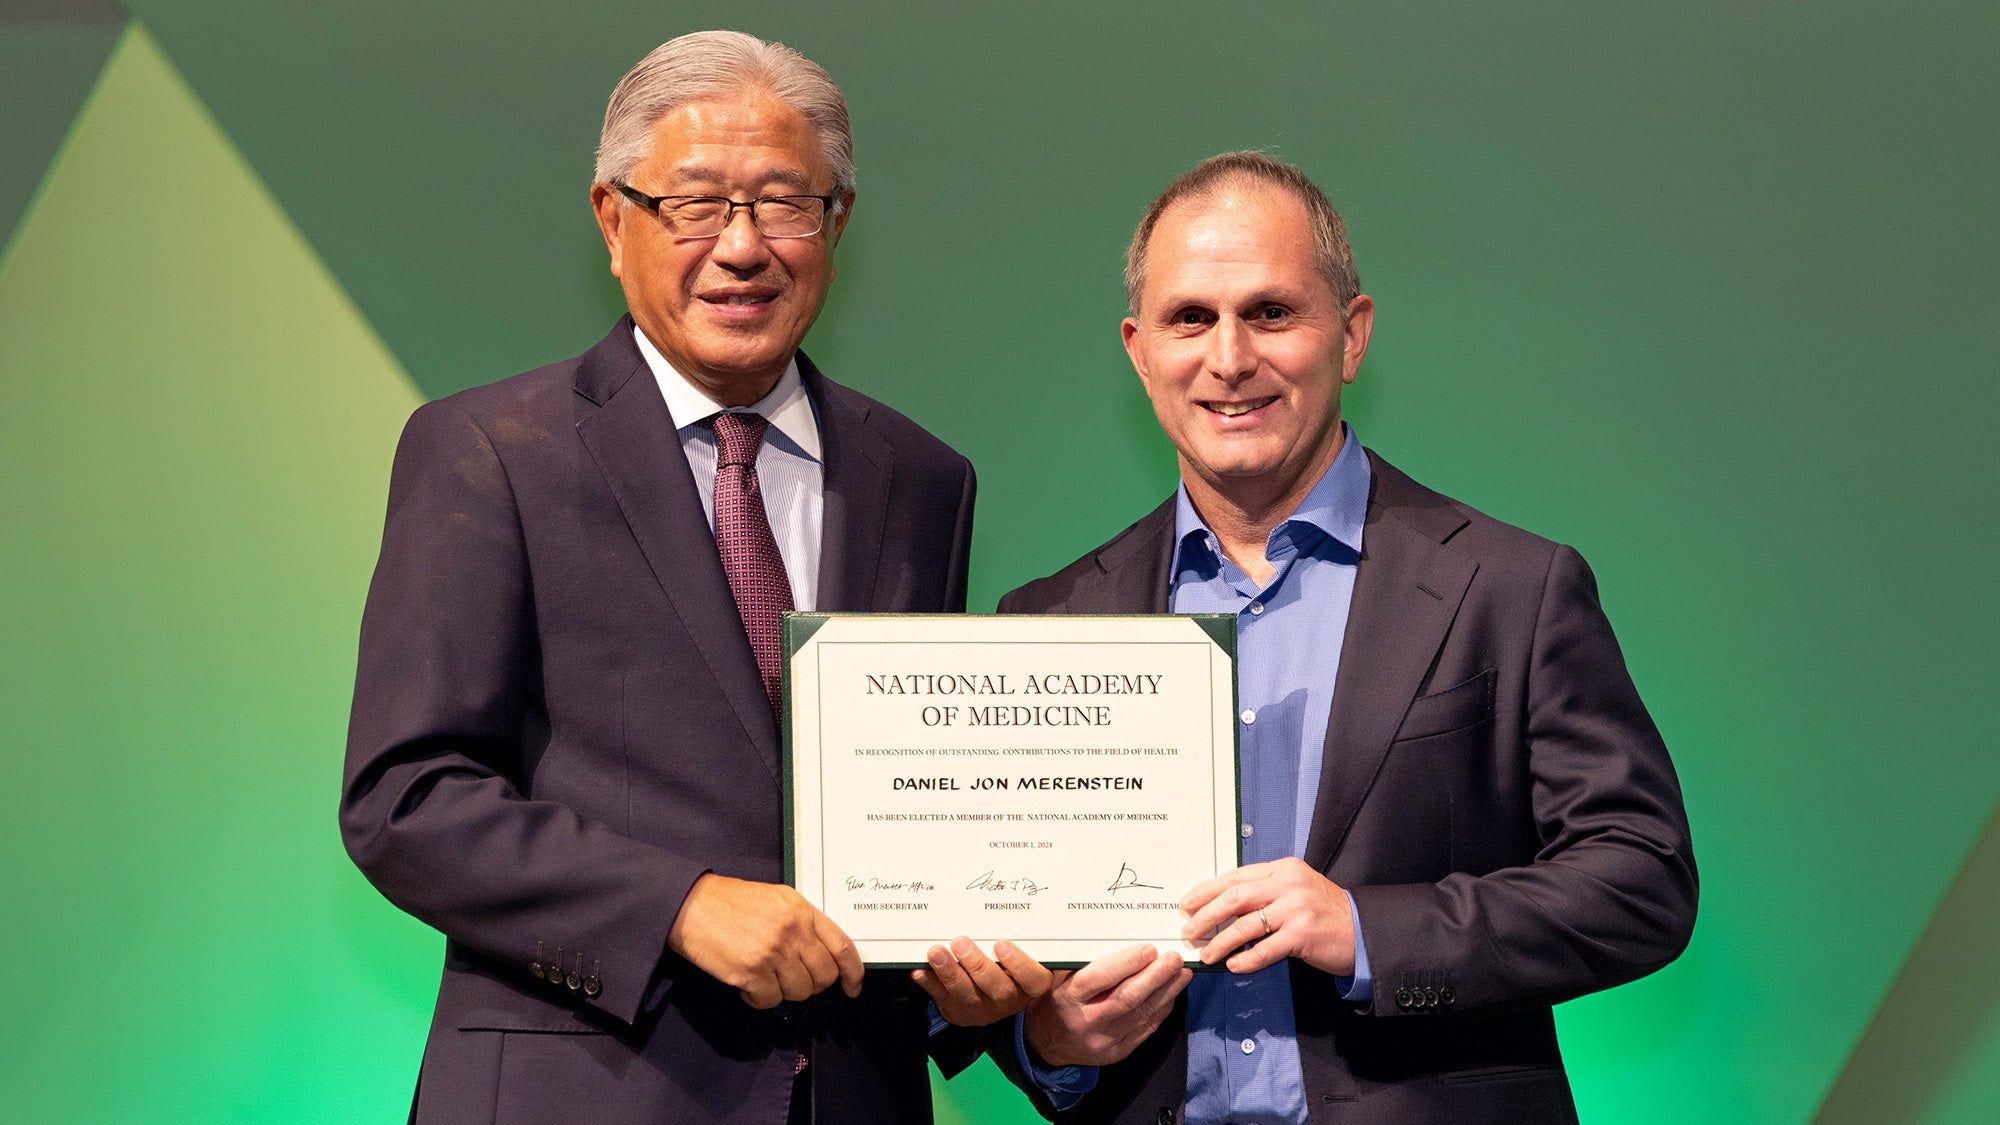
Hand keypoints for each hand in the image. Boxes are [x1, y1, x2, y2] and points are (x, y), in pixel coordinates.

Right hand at [667, 873, 864, 1008]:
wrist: (689, 906)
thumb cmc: (729, 902)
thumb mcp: (776, 899)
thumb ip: (802, 922)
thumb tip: (822, 953)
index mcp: (801, 910)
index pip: (842, 946)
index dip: (853, 971)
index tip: (853, 985)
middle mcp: (792, 931)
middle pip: (823, 976)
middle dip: (812, 984)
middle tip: (793, 978)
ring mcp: (772, 953)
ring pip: (800, 992)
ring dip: (784, 991)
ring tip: (766, 976)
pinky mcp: (751, 973)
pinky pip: (771, 1001)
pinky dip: (760, 999)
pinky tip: (749, 985)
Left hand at [912, 937, 1052, 1025]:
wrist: (998, 996)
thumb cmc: (1014, 966)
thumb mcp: (1031, 955)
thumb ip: (1035, 942)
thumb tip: (1050, 913)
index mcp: (1030, 985)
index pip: (1032, 979)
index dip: (1018, 964)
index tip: (1001, 944)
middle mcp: (1008, 999)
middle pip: (996, 989)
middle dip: (976, 966)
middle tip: (960, 943)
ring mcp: (982, 1008)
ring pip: (967, 996)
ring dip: (950, 973)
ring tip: (936, 953)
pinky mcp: (959, 1011)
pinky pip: (943, 1000)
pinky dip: (930, 984)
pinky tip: (920, 970)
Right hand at [1023, 944, 1189, 1066]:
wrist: (1048, 1043)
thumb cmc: (1058, 999)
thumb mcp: (1061, 978)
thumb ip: (1086, 963)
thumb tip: (1123, 938)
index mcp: (1068, 998)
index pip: (1099, 979)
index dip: (1126, 963)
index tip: (1149, 949)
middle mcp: (1086, 1021)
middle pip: (1126, 998)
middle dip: (1155, 977)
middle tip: (1174, 959)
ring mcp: (1103, 1041)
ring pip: (1141, 1014)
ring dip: (1166, 992)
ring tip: (1183, 973)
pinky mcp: (1118, 1052)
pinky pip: (1145, 1029)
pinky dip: (1162, 1009)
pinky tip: (1172, 993)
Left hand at [1180, 857, 1354, 975]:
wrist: (1362, 930)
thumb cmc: (1325, 912)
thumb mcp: (1295, 891)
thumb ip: (1264, 893)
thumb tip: (1222, 908)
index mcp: (1282, 870)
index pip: (1236, 877)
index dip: (1207, 890)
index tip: (1188, 903)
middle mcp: (1288, 885)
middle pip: (1235, 898)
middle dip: (1207, 915)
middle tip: (1189, 929)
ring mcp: (1296, 909)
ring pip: (1246, 925)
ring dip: (1221, 942)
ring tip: (1207, 953)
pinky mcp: (1302, 934)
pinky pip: (1265, 949)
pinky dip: (1246, 959)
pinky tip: (1234, 965)